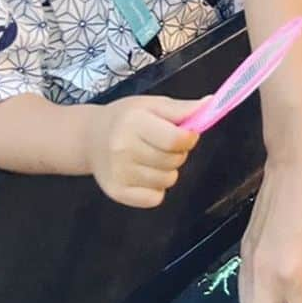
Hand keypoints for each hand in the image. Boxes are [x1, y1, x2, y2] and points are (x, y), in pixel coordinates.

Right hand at [83, 95, 199, 207]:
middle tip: (164, 144)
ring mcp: (119, 173)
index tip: (186, 134)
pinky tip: (144, 173)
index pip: (175, 140)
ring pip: (167, 181)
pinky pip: (155, 198)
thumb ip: (182, 108)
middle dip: (178, 153)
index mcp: (134, 123)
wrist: (91, 137)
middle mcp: (123, 149)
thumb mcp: (153, 105)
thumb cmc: (126, 118)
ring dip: (168, 170)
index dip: (188, 138)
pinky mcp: (117, 192)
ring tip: (152, 157)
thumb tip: (210, 105)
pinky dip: (156, 188)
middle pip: (173, 161)